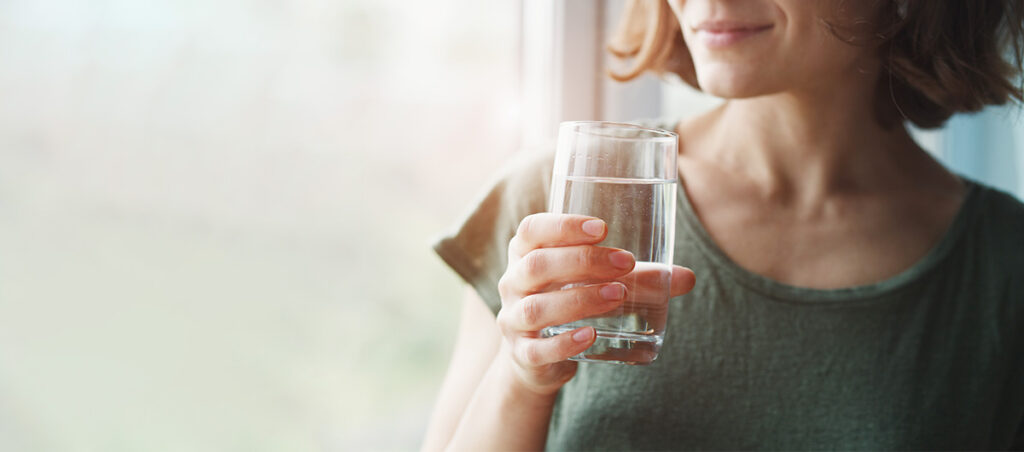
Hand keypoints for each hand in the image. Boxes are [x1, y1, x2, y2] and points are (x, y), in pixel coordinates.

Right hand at [494, 213, 695, 395]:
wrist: (538, 358)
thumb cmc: (569, 302)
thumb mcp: (597, 284)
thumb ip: (638, 279)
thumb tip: (686, 277)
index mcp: (525, 254)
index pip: (532, 230)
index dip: (562, 225)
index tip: (602, 228)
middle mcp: (512, 283)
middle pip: (536, 266)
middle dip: (582, 261)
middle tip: (625, 262)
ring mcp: (513, 320)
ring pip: (537, 308)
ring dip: (578, 299)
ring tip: (618, 295)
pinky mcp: (522, 354)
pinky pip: (537, 349)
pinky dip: (564, 343)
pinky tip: (590, 335)